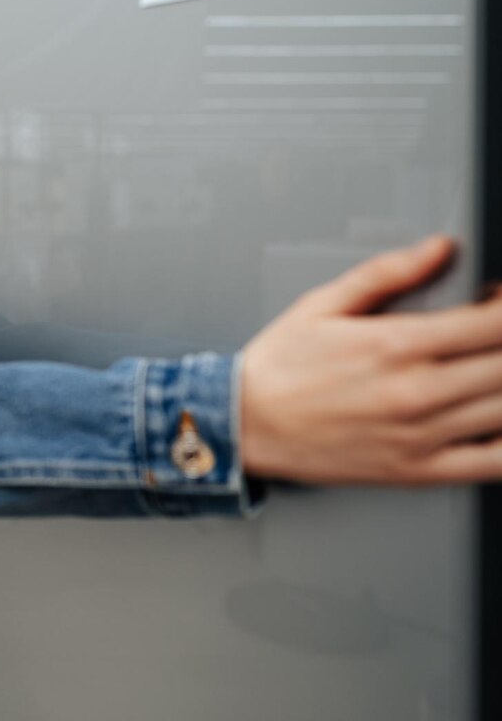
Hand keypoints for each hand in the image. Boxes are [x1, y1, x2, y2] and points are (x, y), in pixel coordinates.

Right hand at [242, 235, 501, 484]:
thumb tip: (438, 249)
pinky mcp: (417, 471)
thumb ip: (386, 273)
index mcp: (394, 345)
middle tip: (495, 335)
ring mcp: (419, 436)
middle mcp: (413, 392)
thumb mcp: (321, 304)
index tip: (500, 300)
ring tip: (492, 370)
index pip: (492, 323)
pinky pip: (491, 464)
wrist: (243, 426)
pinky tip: (499, 422)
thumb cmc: (278, 369)